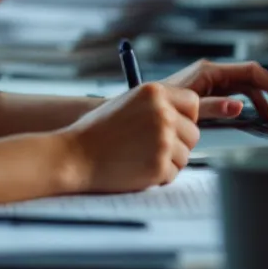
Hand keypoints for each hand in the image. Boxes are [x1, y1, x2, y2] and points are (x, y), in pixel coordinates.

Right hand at [57, 82, 199, 192]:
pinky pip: (173, 173)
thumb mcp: (128, 103)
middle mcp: (162, 113)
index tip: (173, 126)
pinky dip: (158, 175)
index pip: (192, 102)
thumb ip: (157, 105)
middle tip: (152, 147)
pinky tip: (136, 168)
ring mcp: (162, 140)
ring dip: (167, 160)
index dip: (184, 117)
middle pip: (193, 133)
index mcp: (154, 92)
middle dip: (178, 142)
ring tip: (138, 156)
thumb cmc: (97, 131)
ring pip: (185, 156)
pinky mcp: (159, 165)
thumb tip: (185, 118)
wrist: (74, 155)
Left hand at [164, 59, 267, 120]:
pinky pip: (235, 96)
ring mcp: (211, 82)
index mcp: (211, 71)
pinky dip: (248, 106)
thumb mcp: (190, 107)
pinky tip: (254, 118)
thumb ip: (214, 107)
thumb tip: (239, 107)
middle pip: (252, 80)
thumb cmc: (161, 105)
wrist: (141, 111)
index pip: (252, 72)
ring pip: (245, 89)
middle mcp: (213, 73)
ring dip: (260, 103)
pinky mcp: (208, 92)